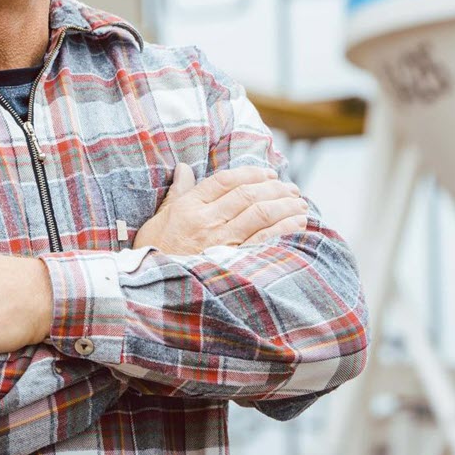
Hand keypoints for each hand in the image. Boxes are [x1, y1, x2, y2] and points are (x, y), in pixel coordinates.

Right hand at [133, 163, 308, 254]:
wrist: (154, 287)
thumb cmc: (156, 253)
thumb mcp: (158, 220)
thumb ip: (177, 193)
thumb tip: (183, 168)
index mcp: (188, 207)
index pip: (225, 180)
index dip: (250, 173)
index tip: (268, 173)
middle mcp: (206, 221)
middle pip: (248, 194)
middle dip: (275, 187)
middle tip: (290, 187)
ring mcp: (220, 241)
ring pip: (260, 212)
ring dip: (285, 204)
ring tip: (299, 202)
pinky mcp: (232, 261)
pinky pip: (265, 239)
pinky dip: (285, 228)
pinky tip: (298, 222)